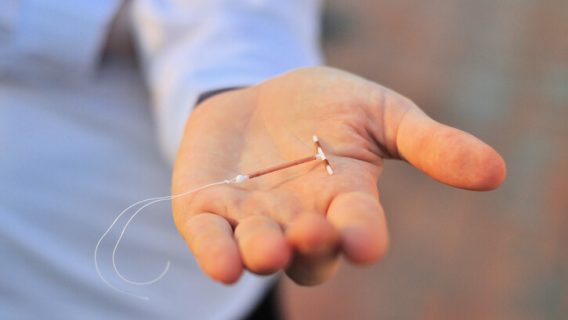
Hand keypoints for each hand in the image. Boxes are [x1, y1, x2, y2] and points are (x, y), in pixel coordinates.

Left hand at [172, 67, 505, 284]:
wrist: (261, 96)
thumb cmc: (326, 109)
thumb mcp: (380, 113)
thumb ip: (427, 143)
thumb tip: (495, 171)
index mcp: (345, 200)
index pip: (359, 227)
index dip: (362, 235)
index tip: (366, 241)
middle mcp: (301, 220)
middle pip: (311, 252)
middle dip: (312, 245)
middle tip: (313, 232)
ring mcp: (253, 219)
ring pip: (260, 250)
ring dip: (263, 252)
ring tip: (267, 249)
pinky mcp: (208, 211)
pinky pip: (211, 240)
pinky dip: (216, 254)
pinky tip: (221, 263)